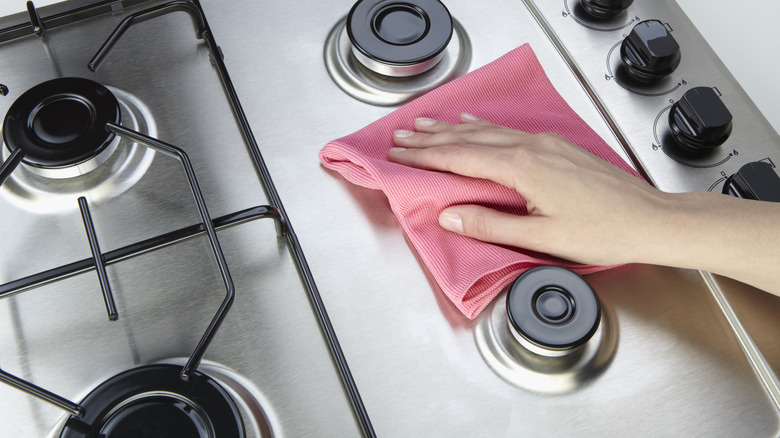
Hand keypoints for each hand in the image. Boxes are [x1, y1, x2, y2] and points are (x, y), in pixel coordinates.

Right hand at [388, 113, 674, 265]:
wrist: (649, 219)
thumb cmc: (603, 232)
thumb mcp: (541, 238)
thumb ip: (491, 225)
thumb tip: (449, 215)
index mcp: (523, 168)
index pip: (461, 158)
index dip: (426, 157)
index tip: (399, 155)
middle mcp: (531, 147)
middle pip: (468, 139)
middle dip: (430, 138)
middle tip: (400, 138)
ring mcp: (545, 143)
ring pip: (486, 130)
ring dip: (451, 128)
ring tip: (424, 124)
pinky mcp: (556, 147)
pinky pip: (507, 130)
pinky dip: (482, 126)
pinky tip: (473, 121)